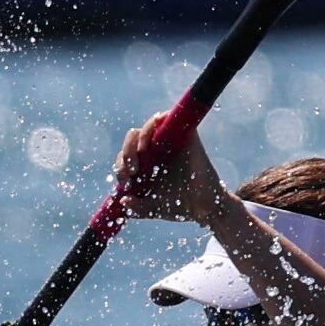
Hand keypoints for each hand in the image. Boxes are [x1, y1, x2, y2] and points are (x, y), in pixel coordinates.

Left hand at [117, 111, 231, 225]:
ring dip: (137, 139)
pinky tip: (149, 143)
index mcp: (146, 164)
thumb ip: (137, 208)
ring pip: (147, 126)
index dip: (120, 167)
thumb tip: (123, 201)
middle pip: (133, 139)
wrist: (204, 207)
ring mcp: (171, 141)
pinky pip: (168, 117)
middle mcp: (156, 150)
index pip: (125, 156)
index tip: (125, 183)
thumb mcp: (153, 208)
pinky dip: (154, 123)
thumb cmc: (180, 206)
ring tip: (139, 155)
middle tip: (130, 172)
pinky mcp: (185, 134)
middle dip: (125, 154)